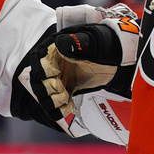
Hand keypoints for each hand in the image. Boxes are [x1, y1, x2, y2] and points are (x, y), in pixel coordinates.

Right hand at [30, 8, 140, 125]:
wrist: (115, 59)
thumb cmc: (103, 47)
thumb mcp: (90, 43)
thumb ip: (75, 44)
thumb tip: (59, 44)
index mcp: (55, 49)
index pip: (38, 60)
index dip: (42, 69)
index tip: (55, 73)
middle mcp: (53, 64)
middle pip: (38, 80)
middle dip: (47, 88)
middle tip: (61, 90)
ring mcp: (59, 78)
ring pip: (45, 94)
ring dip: (51, 101)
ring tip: (65, 100)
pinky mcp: (67, 90)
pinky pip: (57, 103)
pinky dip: (60, 109)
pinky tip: (69, 109)